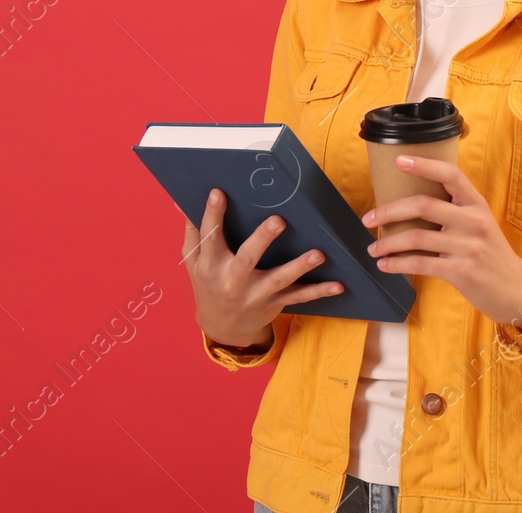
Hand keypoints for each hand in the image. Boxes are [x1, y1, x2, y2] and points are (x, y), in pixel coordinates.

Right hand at [181, 189, 344, 349]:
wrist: (222, 328)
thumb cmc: (207, 284)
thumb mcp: (193, 262)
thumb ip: (193, 231)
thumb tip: (181, 200)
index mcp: (210, 265)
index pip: (210, 238)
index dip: (213, 216)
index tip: (218, 193)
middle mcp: (232, 281)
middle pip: (247, 259)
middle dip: (262, 240)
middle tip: (278, 220)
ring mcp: (256, 294)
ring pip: (279, 280)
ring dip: (299, 267)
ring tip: (318, 253)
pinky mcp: (275, 303)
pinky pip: (299, 298)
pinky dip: (319, 292)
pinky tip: (339, 285)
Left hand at [361, 155, 521, 332]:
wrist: (515, 289)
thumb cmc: (490, 253)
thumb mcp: (480, 224)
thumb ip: (455, 211)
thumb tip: (412, 203)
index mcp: (477, 204)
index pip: (451, 175)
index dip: (424, 165)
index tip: (399, 161)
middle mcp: (474, 221)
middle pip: (423, 205)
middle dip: (389, 211)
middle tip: (367, 218)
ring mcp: (468, 246)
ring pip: (417, 237)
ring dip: (388, 243)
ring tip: (373, 248)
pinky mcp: (461, 271)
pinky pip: (420, 263)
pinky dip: (397, 264)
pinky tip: (384, 265)